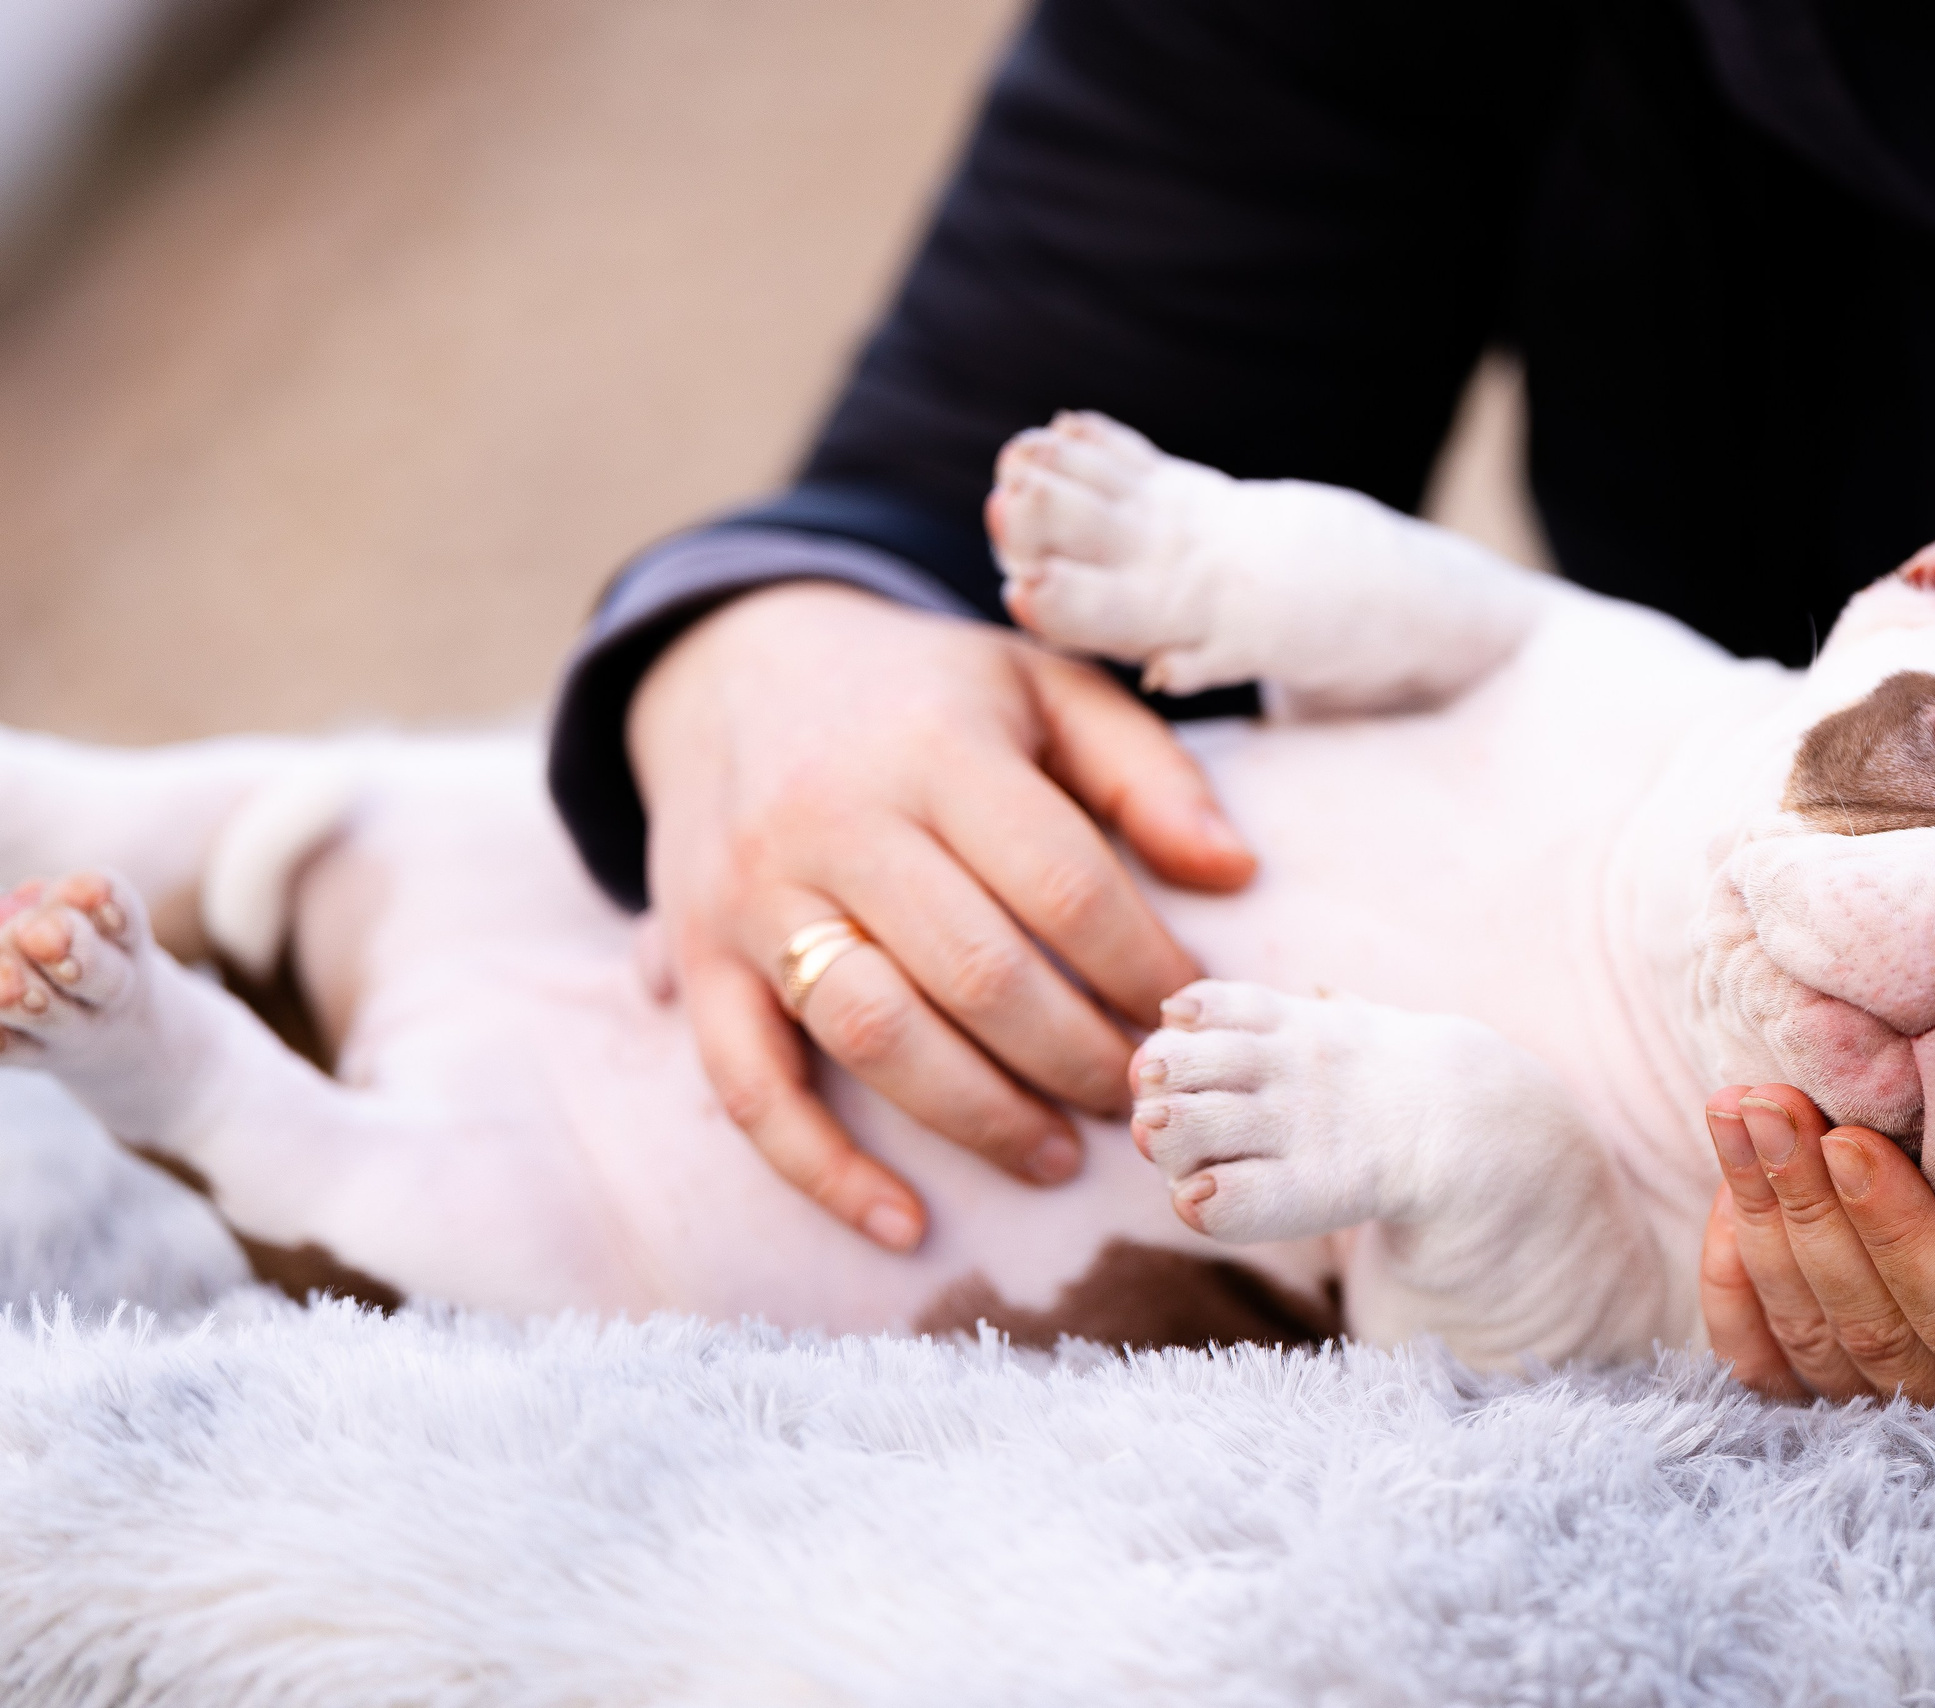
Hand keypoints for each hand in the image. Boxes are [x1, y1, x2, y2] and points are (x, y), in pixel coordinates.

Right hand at [629, 582, 1255, 1248]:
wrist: (733, 669)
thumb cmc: (925, 696)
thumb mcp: (1041, 690)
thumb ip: (1145, 773)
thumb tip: (1236, 873)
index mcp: (936, 746)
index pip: (1061, 880)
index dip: (1140, 963)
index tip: (1191, 1012)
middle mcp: (834, 818)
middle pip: (976, 971)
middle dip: (1076, 1056)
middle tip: (1141, 1098)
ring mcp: (754, 895)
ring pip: (872, 1034)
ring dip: (979, 1117)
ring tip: (1059, 1156)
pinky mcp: (698, 959)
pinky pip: (749, 1087)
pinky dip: (822, 1170)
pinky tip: (905, 1224)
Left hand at [1697, 1081, 1934, 1412]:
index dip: (1901, 1237)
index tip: (1850, 1141)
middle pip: (1872, 1332)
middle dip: (1811, 1211)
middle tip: (1767, 1103)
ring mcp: (1909, 1399)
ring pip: (1809, 1338)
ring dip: (1762, 1221)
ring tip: (1739, 1112)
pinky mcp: (1848, 1372)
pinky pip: (1764, 1356)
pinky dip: (1732, 1277)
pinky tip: (1730, 1184)